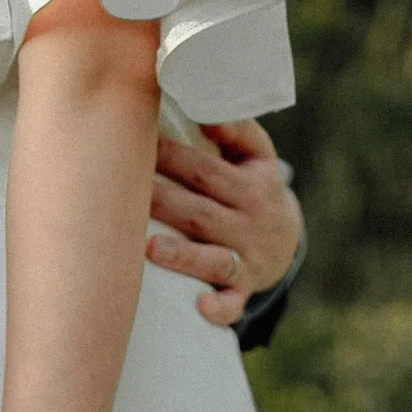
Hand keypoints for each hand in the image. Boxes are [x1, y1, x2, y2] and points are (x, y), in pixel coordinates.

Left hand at [146, 120, 303, 326]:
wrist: (286, 241)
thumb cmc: (254, 187)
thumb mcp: (257, 156)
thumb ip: (236, 129)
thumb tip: (204, 103)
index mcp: (250, 186)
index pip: (205, 170)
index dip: (173, 157)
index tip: (138, 144)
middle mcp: (248, 224)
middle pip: (200, 212)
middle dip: (163, 202)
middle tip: (125, 193)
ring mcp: (244, 260)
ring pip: (213, 259)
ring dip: (184, 255)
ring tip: (152, 248)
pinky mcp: (242, 289)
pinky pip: (233, 303)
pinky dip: (220, 308)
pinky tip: (201, 306)